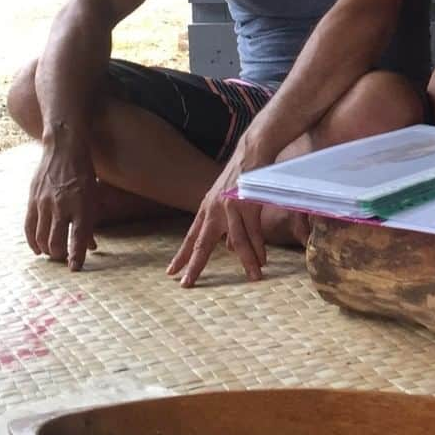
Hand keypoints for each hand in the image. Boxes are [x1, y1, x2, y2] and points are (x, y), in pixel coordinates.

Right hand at [25, 139, 98, 271]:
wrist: (64, 149)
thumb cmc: (84, 172)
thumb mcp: (94, 195)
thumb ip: (91, 222)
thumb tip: (91, 246)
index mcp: (82, 205)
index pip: (79, 238)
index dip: (76, 256)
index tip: (75, 268)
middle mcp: (63, 206)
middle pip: (56, 242)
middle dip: (59, 255)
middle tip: (63, 258)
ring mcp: (45, 204)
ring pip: (42, 238)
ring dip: (47, 250)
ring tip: (52, 254)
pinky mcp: (33, 200)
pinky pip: (29, 228)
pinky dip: (32, 242)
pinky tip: (37, 248)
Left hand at [167, 134, 273, 287]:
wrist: (252, 151)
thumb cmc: (240, 175)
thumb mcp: (225, 198)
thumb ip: (224, 222)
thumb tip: (227, 248)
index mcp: (207, 208)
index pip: (191, 237)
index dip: (182, 256)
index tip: (171, 273)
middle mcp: (215, 209)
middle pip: (203, 243)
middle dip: (195, 265)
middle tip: (187, 284)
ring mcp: (231, 206)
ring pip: (238, 241)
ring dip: (247, 261)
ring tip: (253, 276)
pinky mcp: (248, 203)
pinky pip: (254, 231)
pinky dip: (259, 247)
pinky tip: (262, 259)